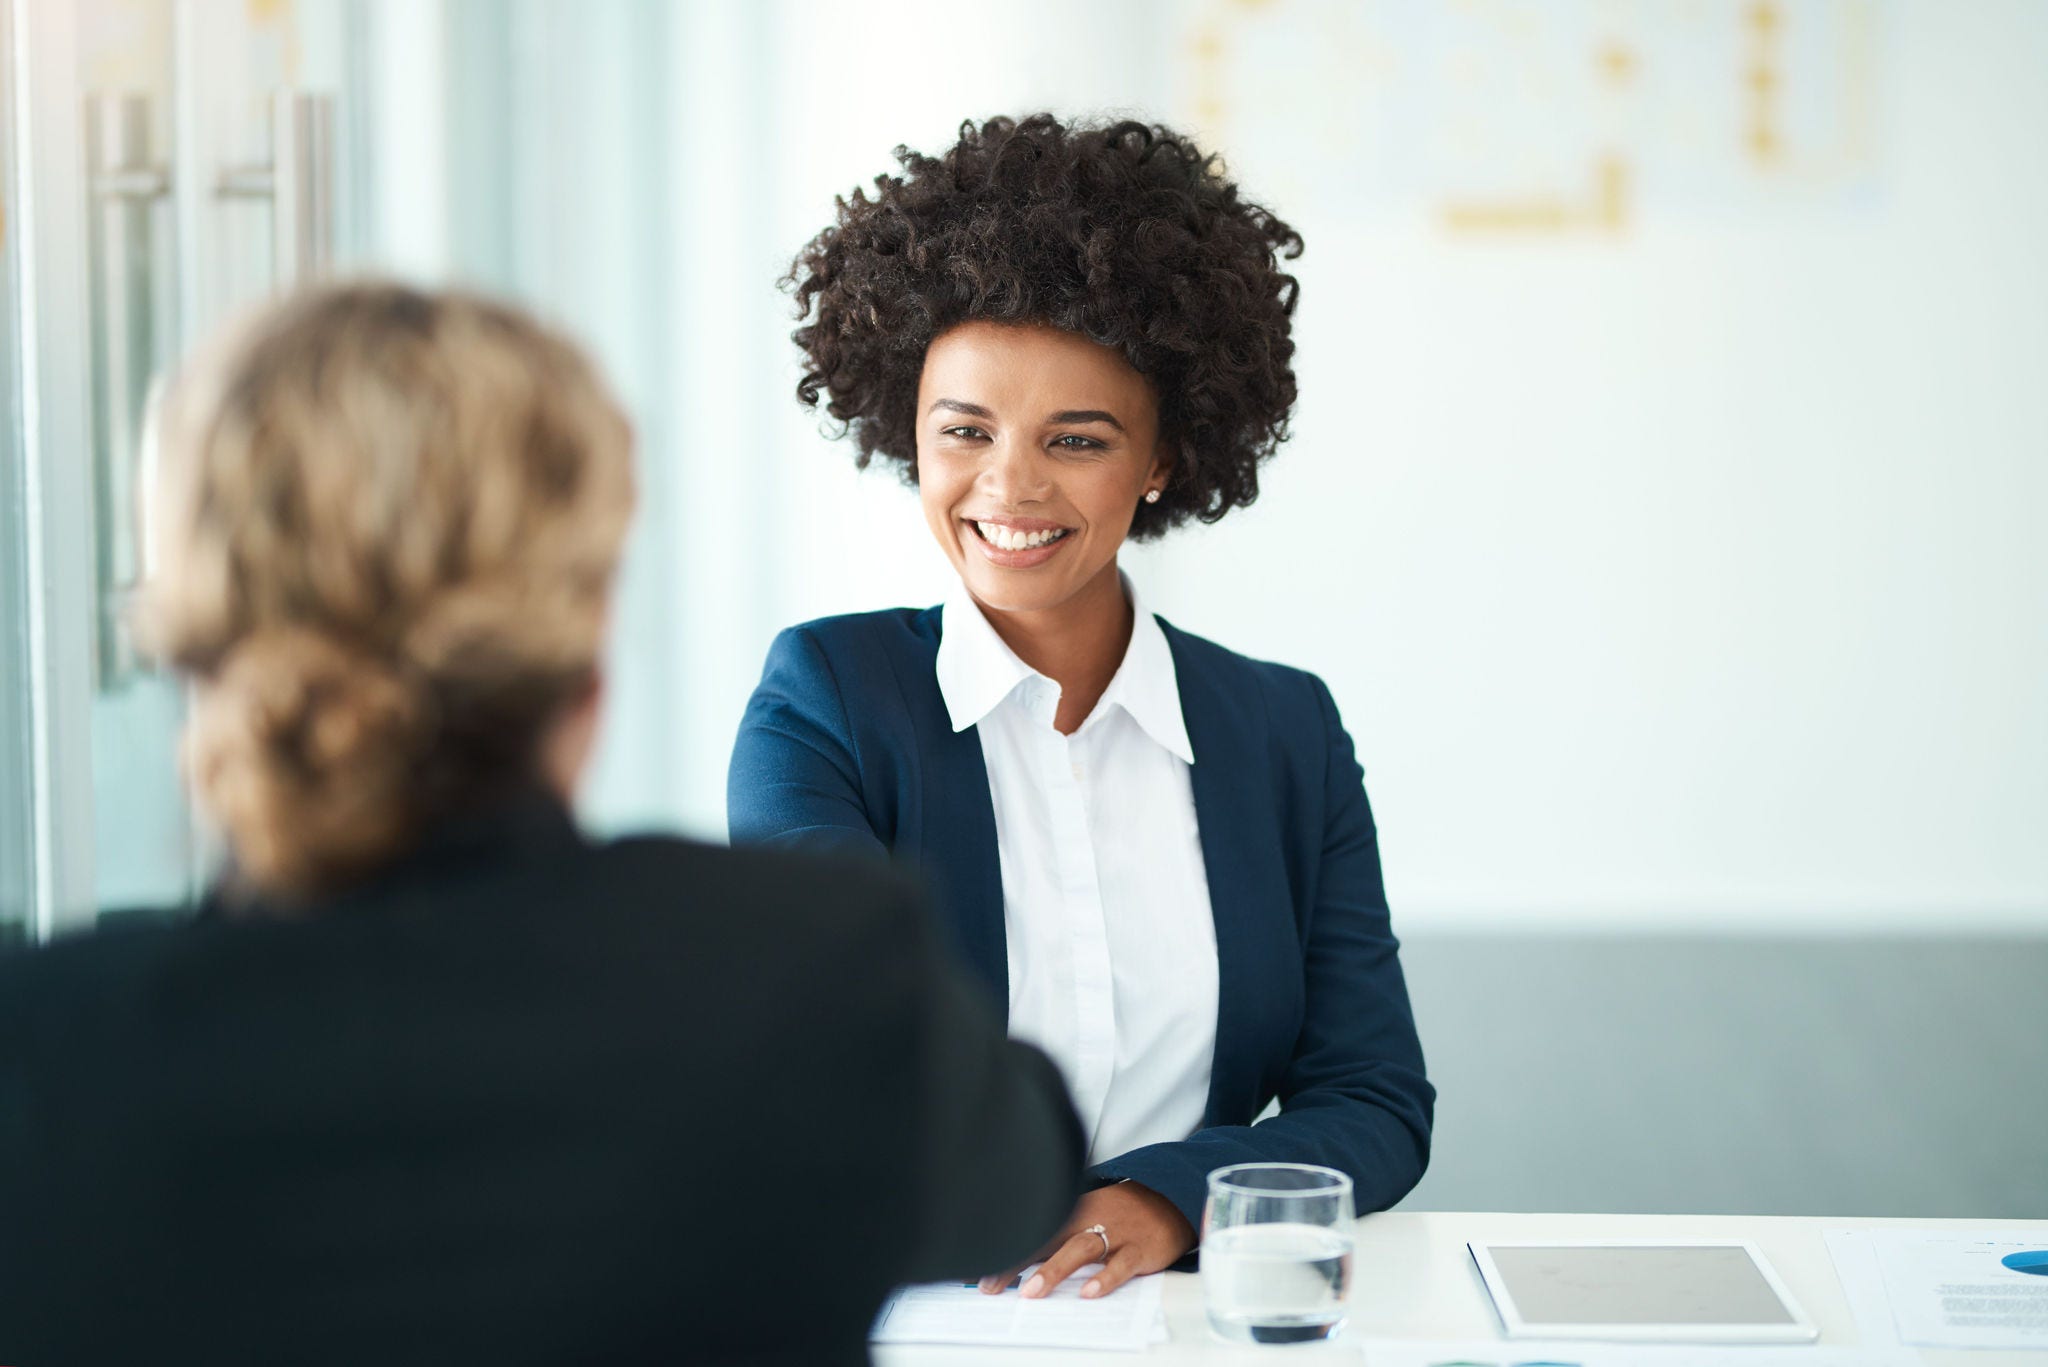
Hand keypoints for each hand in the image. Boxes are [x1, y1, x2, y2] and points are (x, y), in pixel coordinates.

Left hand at [978, 1181, 1195, 1300]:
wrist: (1168, 1198)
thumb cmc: (1120, 1213)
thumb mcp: (1086, 1216)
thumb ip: (1057, 1236)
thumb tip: (1021, 1262)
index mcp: (1072, 1212)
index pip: (1033, 1231)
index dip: (1007, 1252)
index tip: (981, 1272)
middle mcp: (1088, 1220)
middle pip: (1048, 1239)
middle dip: (1018, 1262)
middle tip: (993, 1284)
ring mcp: (1114, 1233)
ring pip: (1081, 1249)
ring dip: (1054, 1269)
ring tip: (1032, 1292)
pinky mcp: (1138, 1249)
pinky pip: (1121, 1264)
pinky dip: (1105, 1278)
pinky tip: (1088, 1292)